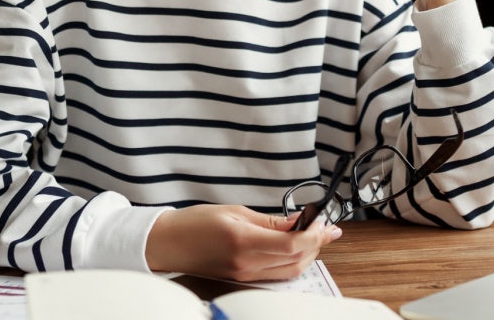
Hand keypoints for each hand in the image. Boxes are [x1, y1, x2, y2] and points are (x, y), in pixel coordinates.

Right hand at [145, 204, 341, 281]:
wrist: (168, 244)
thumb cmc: (195, 224)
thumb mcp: (235, 212)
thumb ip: (270, 220)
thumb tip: (299, 220)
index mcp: (243, 243)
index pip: (292, 245)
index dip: (314, 234)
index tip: (324, 221)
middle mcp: (246, 264)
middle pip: (296, 260)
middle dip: (317, 243)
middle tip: (325, 225)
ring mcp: (245, 275)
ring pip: (290, 271)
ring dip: (308, 253)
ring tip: (315, 234)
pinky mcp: (243, 279)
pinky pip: (277, 274)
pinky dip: (293, 261)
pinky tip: (296, 246)